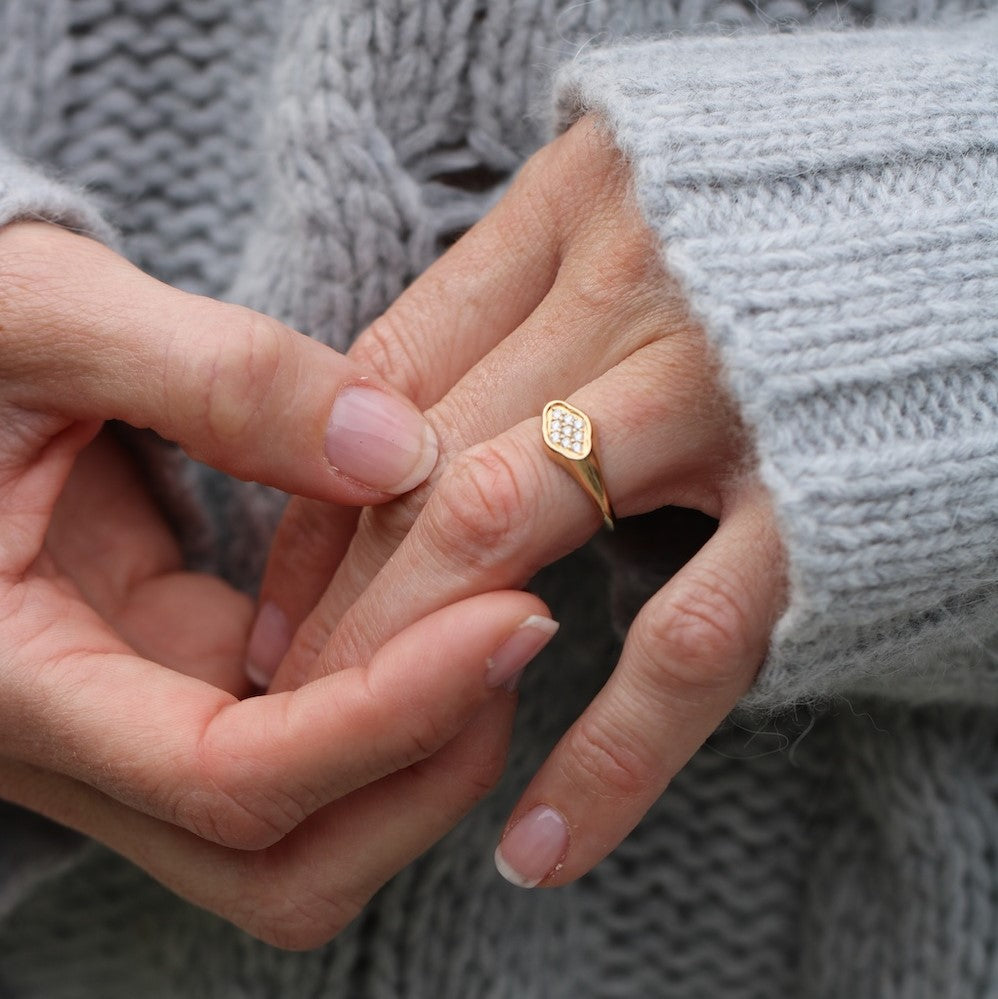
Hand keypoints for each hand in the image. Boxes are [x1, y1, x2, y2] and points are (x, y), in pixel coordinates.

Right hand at [0, 222, 550, 946]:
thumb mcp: (50, 322)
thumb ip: (219, 379)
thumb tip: (400, 454)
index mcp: (10, 678)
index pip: (230, 777)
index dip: (389, 716)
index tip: (511, 616)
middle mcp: (75, 742)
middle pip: (284, 863)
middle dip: (424, 772)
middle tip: (518, 630)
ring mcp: (135, 724)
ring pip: (305, 827)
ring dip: (421, 749)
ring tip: (495, 617)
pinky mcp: (177, 683)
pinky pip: (303, 743)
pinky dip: (388, 697)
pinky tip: (435, 599)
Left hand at [251, 119, 786, 886]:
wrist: (973, 215)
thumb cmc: (783, 236)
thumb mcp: (636, 222)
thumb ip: (526, 303)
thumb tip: (402, 435)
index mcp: (577, 201)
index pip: (390, 374)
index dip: (316, 502)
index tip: (280, 600)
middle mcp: (633, 279)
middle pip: (426, 461)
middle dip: (345, 602)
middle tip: (289, 696)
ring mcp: (722, 384)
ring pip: (509, 532)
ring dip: (418, 661)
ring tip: (375, 757)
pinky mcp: (819, 491)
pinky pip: (688, 637)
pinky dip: (610, 749)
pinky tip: (543, 842)